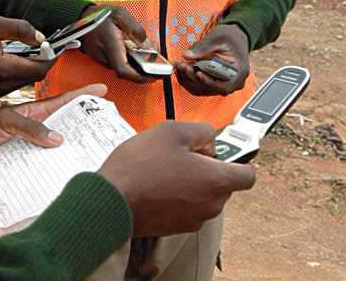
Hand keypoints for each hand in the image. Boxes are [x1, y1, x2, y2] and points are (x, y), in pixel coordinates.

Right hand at [0, 15, 54, 98]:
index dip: (51, 57)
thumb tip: (42, 38)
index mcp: (2, 69)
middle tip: (44, 46)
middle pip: (35, 76)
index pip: (39, 68)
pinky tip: (13, 59)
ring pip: (26, 81)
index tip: (54, 46)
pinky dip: (19, 72)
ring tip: (28, 50)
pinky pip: (15, 84)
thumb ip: (19, 29)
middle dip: (43, 61)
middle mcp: (1, 85)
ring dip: (31, 67)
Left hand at [0, 84, 106, 166]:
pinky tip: (64, 167)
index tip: (100, 90)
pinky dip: (55, 161)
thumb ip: (30, 128)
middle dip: (84, 121)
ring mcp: (31, 141)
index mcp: (33, 111)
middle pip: (65, 122)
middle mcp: (35, 126)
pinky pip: (45, 157)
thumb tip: (57, 138)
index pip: (62, 100)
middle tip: (104, 123)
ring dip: (72, 144)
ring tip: (90, 148)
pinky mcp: (24, 156)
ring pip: (57, 141)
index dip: (82, 95)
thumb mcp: (6, 122)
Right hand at [80, 5, 158, 83]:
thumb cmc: (98, 16)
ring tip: (153, 52)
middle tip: (160, 62)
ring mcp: (104, 60)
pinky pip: (121, 64)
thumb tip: (145, 43)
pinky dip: (133, 60)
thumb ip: (135, 28)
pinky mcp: (105, 59)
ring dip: (141, 64)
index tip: (153, 77)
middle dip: (146, 70)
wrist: (81, 19)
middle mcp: (106, 57)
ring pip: (126, 68)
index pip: (124, 70)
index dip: (140, 77)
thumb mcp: (120, 14)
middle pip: (128, 72)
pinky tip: (141, 50)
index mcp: (110, 46)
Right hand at [98, 121, 254, 236]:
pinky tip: (155, 184)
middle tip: (180, 155)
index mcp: (216, 181)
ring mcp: (193, 219)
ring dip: (190, 182)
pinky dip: (177, 196)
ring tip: (163, 169)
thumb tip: (209, 140)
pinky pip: (186, 207)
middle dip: (206, 167)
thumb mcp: (173, 130)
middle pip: (222, 183)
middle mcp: (210, 205)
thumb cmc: (138, 167)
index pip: (248, 174)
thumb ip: (202, 131)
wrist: (110, 200)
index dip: (236, 159)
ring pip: (202, 195)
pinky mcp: (176, 228)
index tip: (222, 151)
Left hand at [176, 24, 249, 96]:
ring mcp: (222, 85)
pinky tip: (181, 69)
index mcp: (239, 73)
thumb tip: (186, 55)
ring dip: (187, 78)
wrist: (234, 37)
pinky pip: (199, 86)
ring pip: (201, 89)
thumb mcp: (218, 37)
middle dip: (192, 77)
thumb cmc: (230, 37)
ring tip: (179, 65)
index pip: (223, 87)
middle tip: (180, 65)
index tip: (196, 73)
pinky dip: (188, 79)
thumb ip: (202, 47)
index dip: (208, 82)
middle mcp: (232, 83)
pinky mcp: (213, 84)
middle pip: (209, 88)